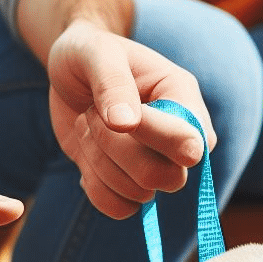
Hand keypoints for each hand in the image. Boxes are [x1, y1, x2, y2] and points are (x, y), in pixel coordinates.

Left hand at [46, 19, 216, 219]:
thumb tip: (125, 123)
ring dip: (98, 160)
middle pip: (164, 177)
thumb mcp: (96, 52)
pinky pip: (120, 209)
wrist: (71, 75)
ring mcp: (158, 166)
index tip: (118, 116)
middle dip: (115, 148)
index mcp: (184, 100)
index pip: (191, 142)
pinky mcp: (132, 186)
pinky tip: (88, 154)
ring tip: (88, 125)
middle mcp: (180, 140)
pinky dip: (94, 185)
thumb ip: (112, 83)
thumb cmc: (90, 55)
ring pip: (138, 194)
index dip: (155, 137)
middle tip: (92, 114)